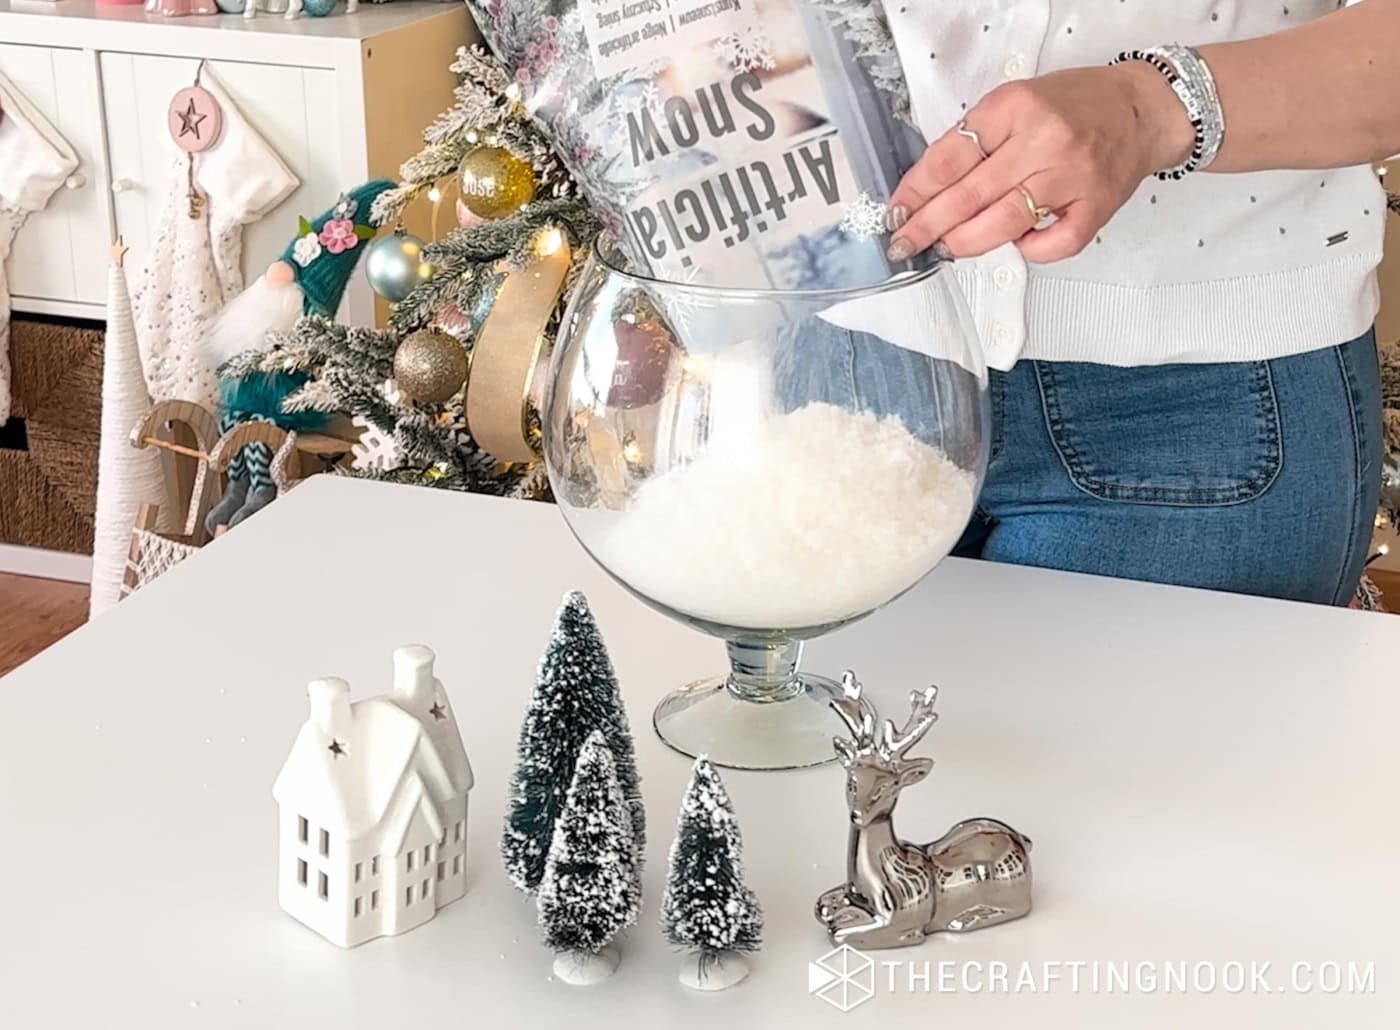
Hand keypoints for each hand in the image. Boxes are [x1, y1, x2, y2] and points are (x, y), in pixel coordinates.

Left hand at [886, 63, 1194, 263]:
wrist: (1141, 111)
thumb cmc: (1074, 106)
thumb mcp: (1016, 102)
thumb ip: (975, 139)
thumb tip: (926, 189)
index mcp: (1016, 108)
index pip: (950, 157)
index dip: (915, 191)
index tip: (895, 213)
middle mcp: (1044, 142)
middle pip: (969, 196)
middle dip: (927, 226)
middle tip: (905, 243)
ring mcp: (1072, 177)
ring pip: (1003, 224)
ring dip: (965, 243)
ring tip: (946, 247)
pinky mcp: (1096, 208)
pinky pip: (1052, 245)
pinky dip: (1028, 251)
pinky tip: (1017, 242)